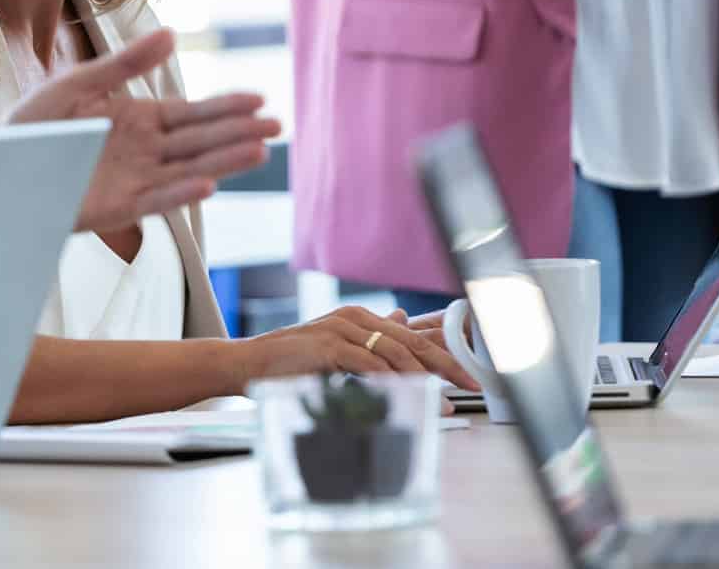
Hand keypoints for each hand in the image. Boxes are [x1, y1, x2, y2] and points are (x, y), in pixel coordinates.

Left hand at [8, 27, 279, 233]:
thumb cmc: (34, 123)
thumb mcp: (80, 84)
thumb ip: (126, 63)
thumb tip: (173, 33)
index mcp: (140, 120)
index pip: (194, 114)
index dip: (227, 108)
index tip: (261, 99)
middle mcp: (145, 152)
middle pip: (201, 142)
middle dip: (239, 134)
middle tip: (277, 125)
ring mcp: (134, 181)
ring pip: (189, 170)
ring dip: (223, 163)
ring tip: (259, 151)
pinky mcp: (116, 208)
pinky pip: (155, 200)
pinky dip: (180, 194)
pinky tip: (207, 185)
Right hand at [243, 305, 479, 390]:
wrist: (246, 363)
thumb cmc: (289, 362)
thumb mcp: (334, 350)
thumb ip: (366, 343)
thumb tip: (401, 323)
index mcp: (359, 319)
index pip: (411, 333)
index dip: (444, 350)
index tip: (469, 371)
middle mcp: (354, 318)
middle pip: (411, 341)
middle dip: (446, 363)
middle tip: (472, 384)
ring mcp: (340, 329)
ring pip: (394, 352)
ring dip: (425, 378)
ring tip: (446, 399)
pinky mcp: (327, 346)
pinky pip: (367, 363)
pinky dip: (391, 380)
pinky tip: (408, 394)